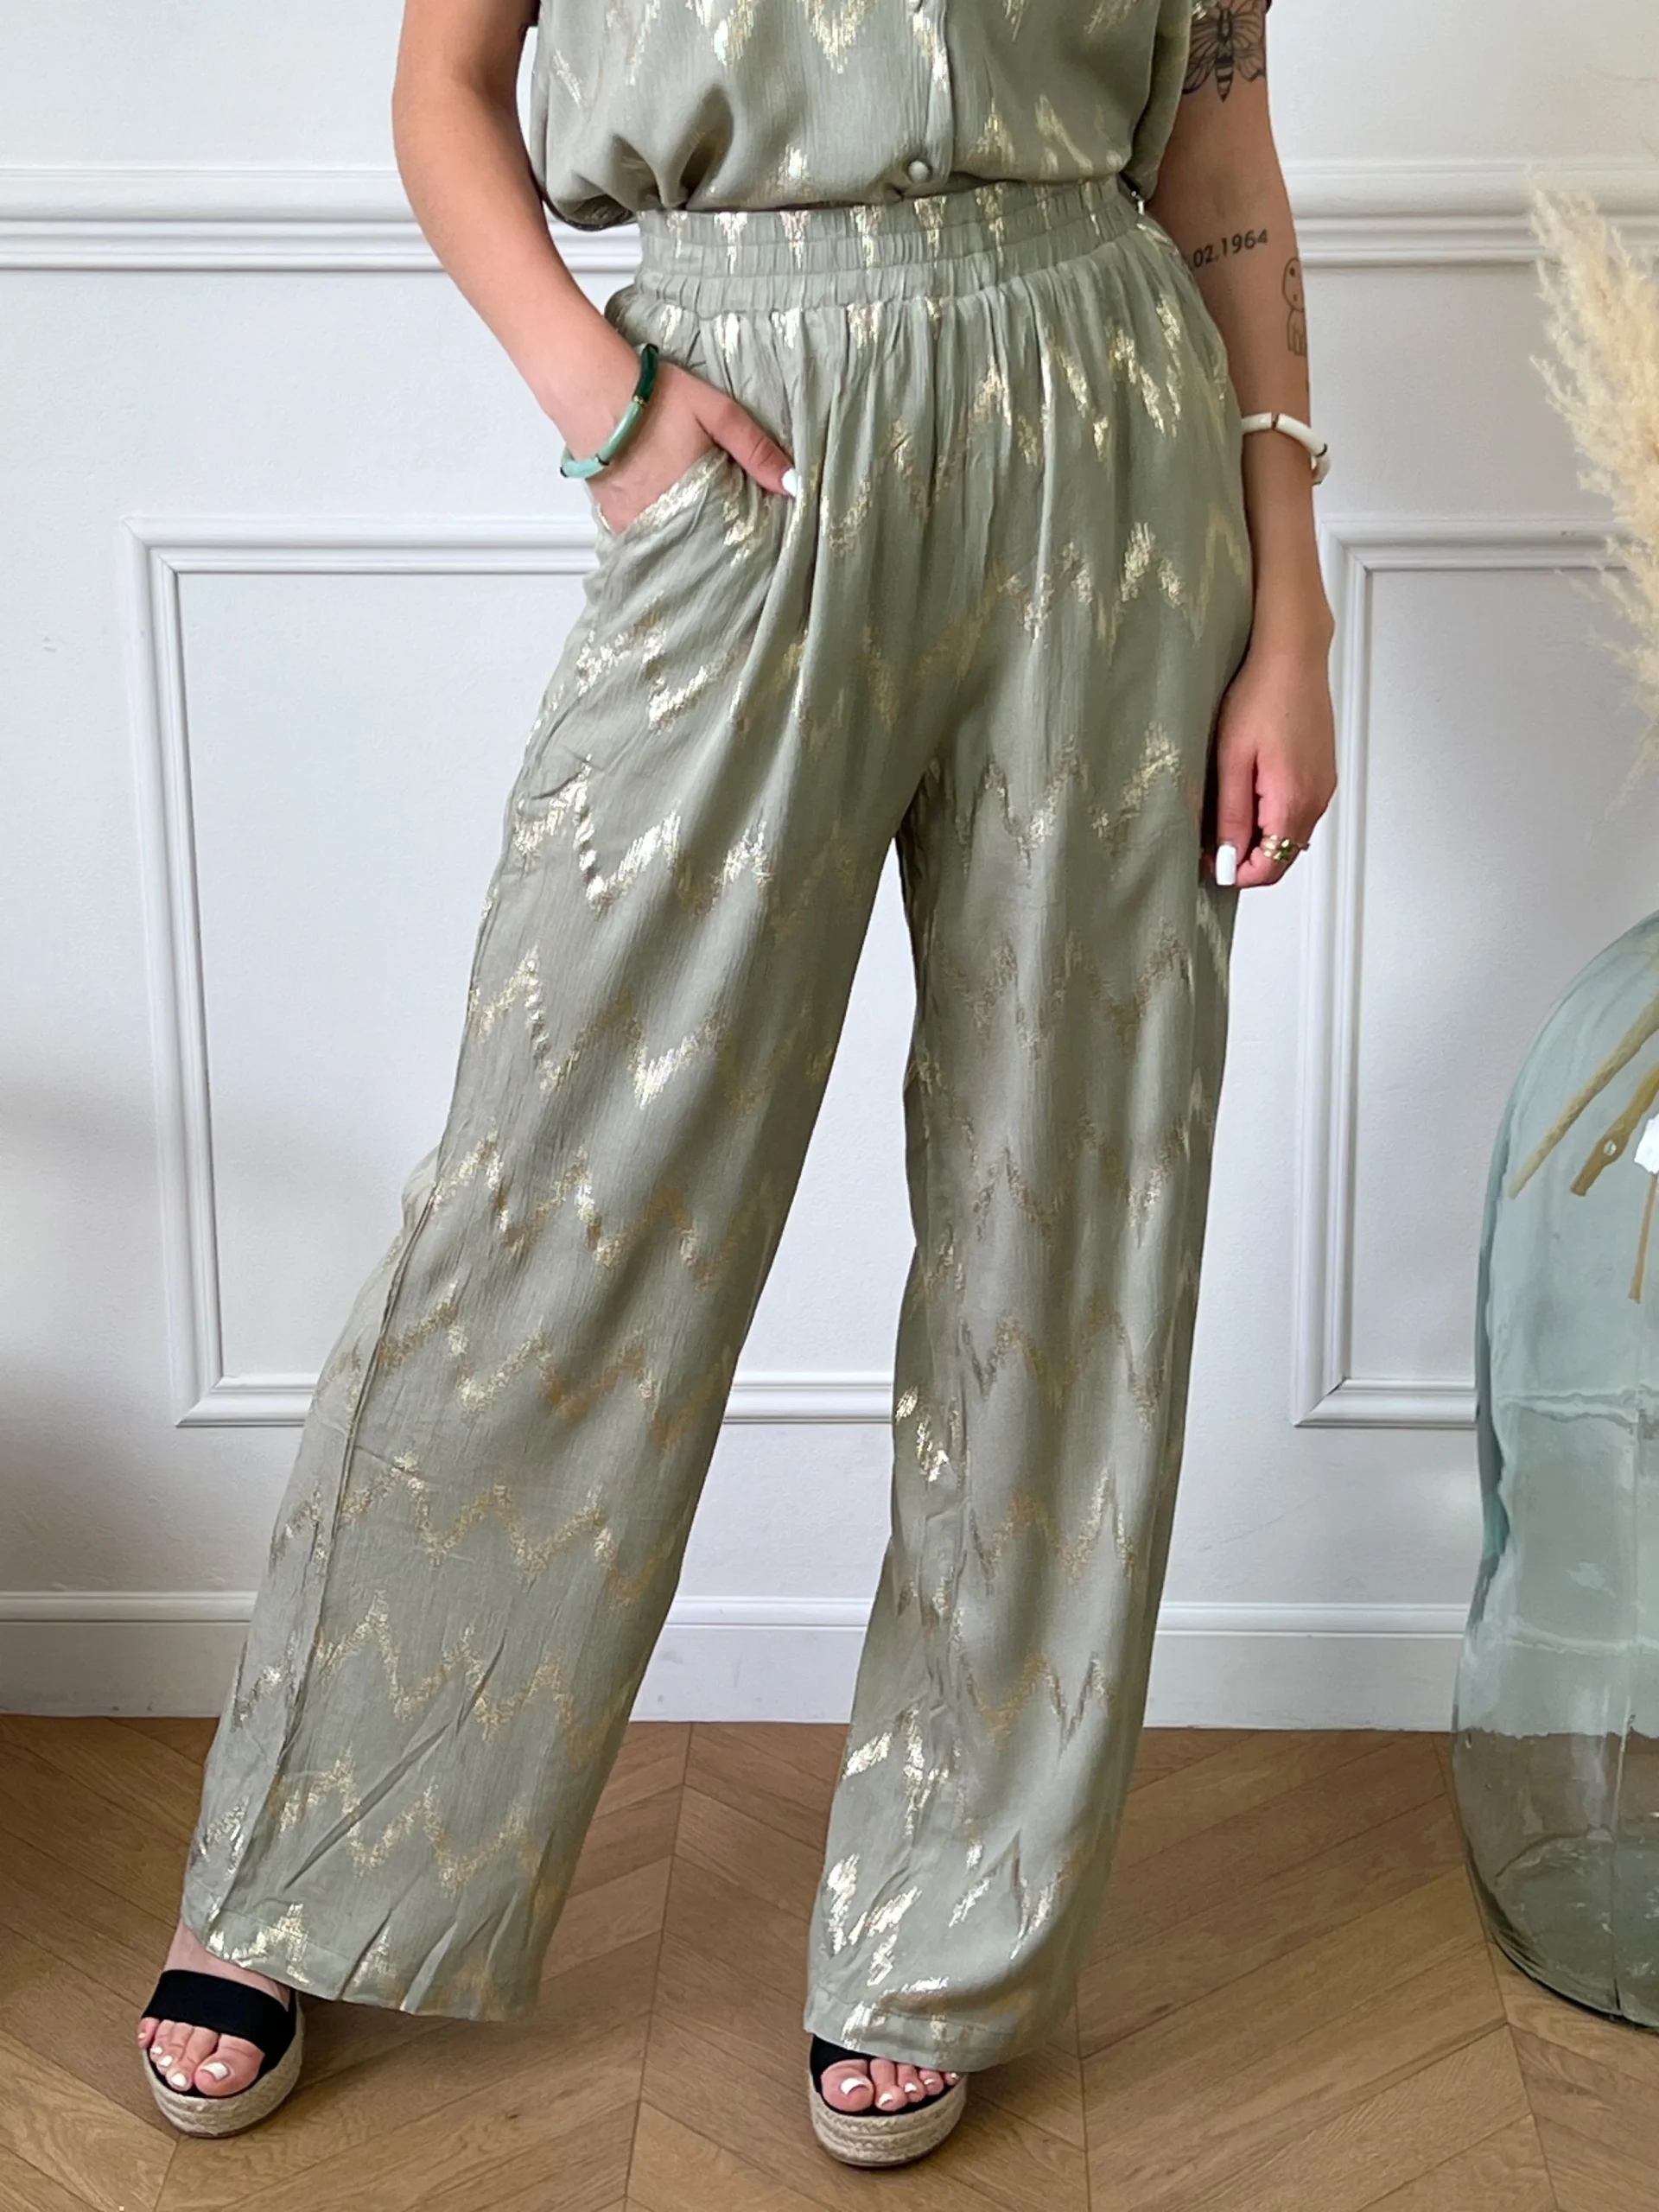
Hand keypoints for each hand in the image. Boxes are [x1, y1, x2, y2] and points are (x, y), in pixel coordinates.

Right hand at [564, 340, 796, 536]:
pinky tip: (671, 528)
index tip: (759, 539)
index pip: (732, 539)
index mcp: (697, 500)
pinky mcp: (615, 522)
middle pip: (702, 549)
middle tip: (731, 540)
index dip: (746, 538)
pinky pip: (645, 542)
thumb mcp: (718, 413)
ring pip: (673, 549)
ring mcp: (637, 525)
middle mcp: (666, 520)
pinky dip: (660, 538)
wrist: (591, 389)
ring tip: (701, 532)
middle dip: (718, 546)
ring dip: (689, 544)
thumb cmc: (653, 396)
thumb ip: (756, 449)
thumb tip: (793, 485)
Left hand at [1206, 631, 1336, 888]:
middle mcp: (1316, 799)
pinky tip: (1252, 789)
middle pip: (1282, 857)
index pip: (1269, 869)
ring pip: (1290, 836)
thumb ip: (1232, 815)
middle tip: (1212, 836)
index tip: (1208, 858)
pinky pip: (1299, 811)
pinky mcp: (1322, 773)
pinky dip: (1274, 815)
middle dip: (1246, 857)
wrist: (1293, 655)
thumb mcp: (1232, 760)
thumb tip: (1227, 858)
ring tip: (1228, 807)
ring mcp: (1323, 787)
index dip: (1235, 873)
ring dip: (1259, 836)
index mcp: (1294, 802)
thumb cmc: (1262, 695)